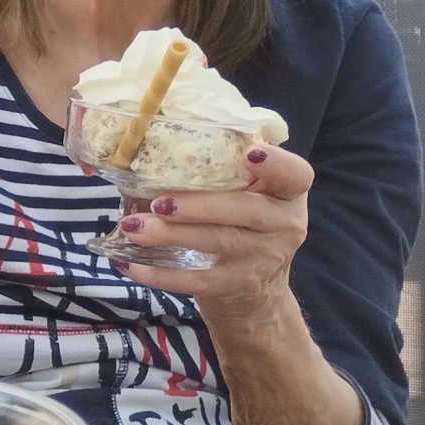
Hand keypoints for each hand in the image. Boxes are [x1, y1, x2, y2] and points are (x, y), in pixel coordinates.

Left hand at [113, 142, 309, 317]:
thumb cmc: (242, 223)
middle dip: (200, 205)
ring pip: (219, 242)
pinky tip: (129, 264)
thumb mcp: (248, 192)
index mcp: (288, 192)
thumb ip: (225, 166)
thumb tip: (159, 132)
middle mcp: (285, 225)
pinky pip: (197, 280)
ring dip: (171, 234)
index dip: (276, 164)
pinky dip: (160, 273)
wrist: (257, 293)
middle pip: (248, 211)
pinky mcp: (238, 285)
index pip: (296, 175)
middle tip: (159, 202)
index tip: (249, 153)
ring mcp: (264, 259)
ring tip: (132, 226)